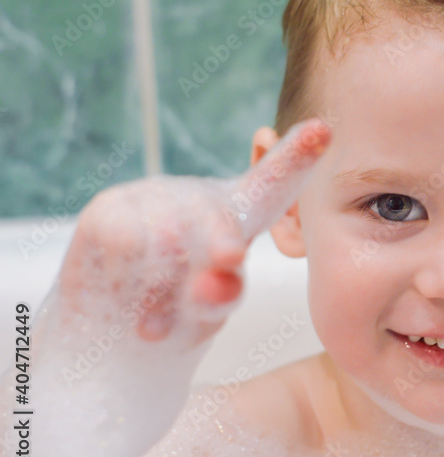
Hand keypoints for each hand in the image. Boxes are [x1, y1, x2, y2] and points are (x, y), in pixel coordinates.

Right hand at [41, 117, 330, 347]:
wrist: (112, 327)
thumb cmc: (178, 310)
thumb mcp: (211, 308)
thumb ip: (223, 294)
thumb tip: (218, 274)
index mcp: (239, 215)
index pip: (273, 184)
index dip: (296, 157)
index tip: (322, 130)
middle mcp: (198, 197)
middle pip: (217, 217)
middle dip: (220, 243)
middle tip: (227, 258)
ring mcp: (152, 196)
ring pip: (168, 240)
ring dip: (163, 290)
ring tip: (157, 318)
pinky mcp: (108, 209)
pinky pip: (126, 245)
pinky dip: (130, 284)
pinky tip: (128, 299)